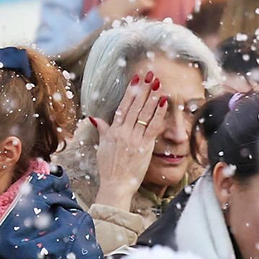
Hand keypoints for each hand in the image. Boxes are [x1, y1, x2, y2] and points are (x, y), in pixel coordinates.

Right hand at [91, 72, 164, 209]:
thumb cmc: (109, 167)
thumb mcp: (102, 146)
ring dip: (152, 97)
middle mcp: (123, 132)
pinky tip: (164, 102)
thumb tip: (94, 118)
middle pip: (135, 106)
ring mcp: (134, 138)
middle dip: (143, 90)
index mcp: (113, 131)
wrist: (116, 183)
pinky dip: (159, 114)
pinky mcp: (145, 146)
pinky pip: (154, 127)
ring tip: (158, 84)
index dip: (130, 92)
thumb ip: (102, 130)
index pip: (123, 107)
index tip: (136, 79)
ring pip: (144, 114)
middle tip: (150, 75)